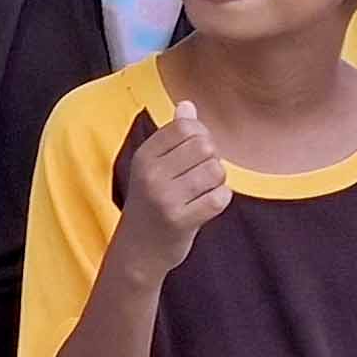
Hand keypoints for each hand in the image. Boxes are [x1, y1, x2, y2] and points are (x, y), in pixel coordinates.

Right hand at [118, 98, 231, 272]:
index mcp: (144, 156)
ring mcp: (165, 198)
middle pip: (205, 146)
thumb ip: (172, 136)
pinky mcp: (180, 220)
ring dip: (217, 181)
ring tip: (202, 192)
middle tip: (201, 177)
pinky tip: (207, 206)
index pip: (186, 127)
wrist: (137, 252)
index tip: (195, 155)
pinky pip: (220, 197)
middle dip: (211, 159)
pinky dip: (220, 200)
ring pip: (215, 171)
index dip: (201, 136)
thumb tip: (187, 105)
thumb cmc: (150, 204)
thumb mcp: (152, 167)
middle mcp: (151, 174)